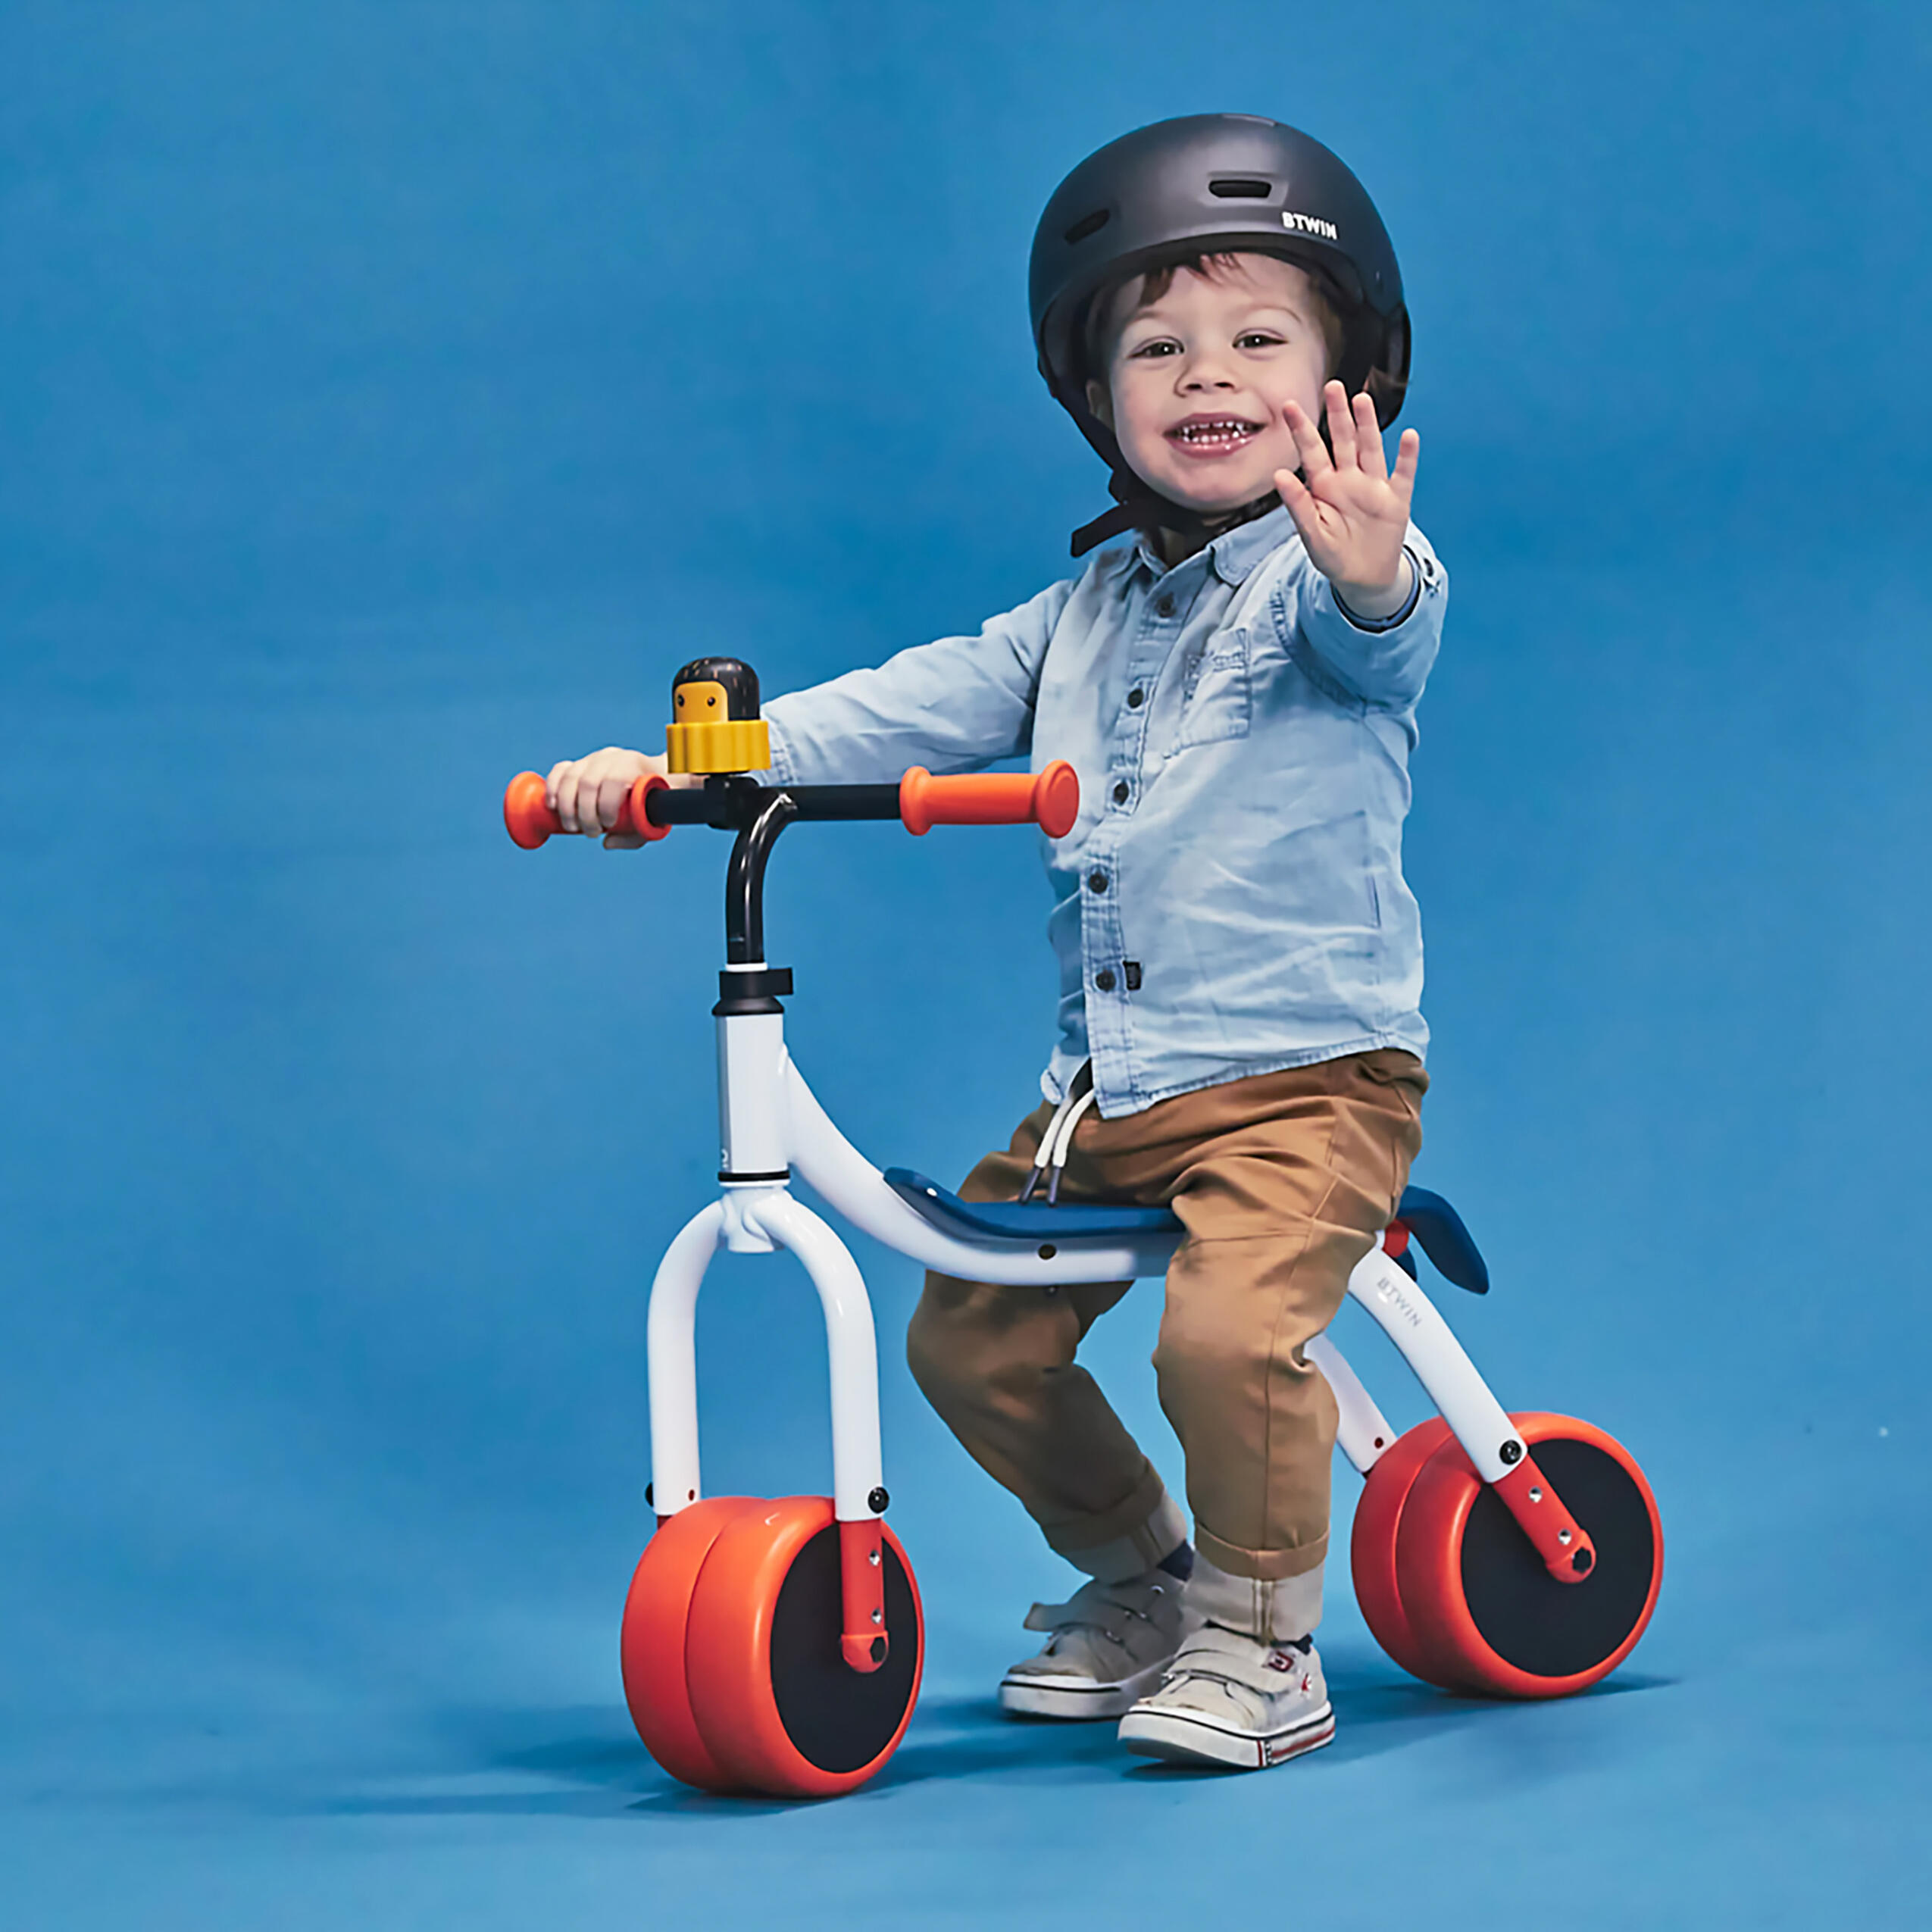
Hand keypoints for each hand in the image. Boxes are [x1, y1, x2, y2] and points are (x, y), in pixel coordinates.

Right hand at [545, 746, 660, 847]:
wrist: (655, 776)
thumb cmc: (653, 801)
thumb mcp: (653, 818)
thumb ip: (635, 834)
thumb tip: (607, 843)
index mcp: (632, 764)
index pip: (613, 780)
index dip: (606, 805)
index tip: (608, 825)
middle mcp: (611, 757)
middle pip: (588, 782)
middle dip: (585, 813)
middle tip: (591, 833)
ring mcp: (593, 758)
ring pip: (571, 777)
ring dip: (566, 806)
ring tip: (572, 827)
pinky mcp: (580, 763)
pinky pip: (560, 771)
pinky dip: (552, 787)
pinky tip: (552, 806)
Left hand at [1274, 381, 1420, 610]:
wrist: (1363, 577)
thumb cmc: (1333, 554)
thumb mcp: (1311, 534)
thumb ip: (1297, 504)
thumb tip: (1278, 474)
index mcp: (1324, 486)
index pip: (1311, 451)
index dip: (1301, 428)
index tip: (1288, 405)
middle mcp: (1349, 479)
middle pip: (1343, 441)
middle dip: (1337, 414)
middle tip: (1332, 386)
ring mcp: (1374, 486)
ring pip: (1371, 449)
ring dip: (1367, 425)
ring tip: (1361, 400)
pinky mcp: (1397, 500)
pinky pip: (1404, 474)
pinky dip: (1407, 456)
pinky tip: (1409, 436)